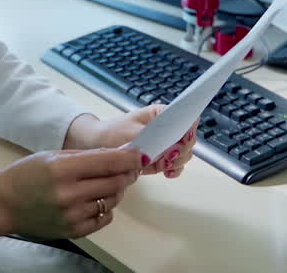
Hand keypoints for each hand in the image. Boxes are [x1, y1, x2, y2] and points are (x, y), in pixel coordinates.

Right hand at [0, 147, 143, 239]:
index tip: (140, 154)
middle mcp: (69, 194)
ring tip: (105, 182)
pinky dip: (106, 207)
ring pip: (112, 200)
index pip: (109, 162)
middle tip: (128, 167)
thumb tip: (119, 153)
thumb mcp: (53, 156)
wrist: (5, 204)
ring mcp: (72, 215)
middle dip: (127, 173)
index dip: (129, 157)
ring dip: (116, 190)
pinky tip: (95, 199)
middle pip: (115, 182)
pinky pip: (104, 218)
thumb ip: (87, 156)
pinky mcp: (74, 230)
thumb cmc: (27, 175)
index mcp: (63, 170)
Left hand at [66, 107, 197, 178]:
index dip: (188, 130)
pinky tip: (167, 172)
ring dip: (177, 162)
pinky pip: (175, 166)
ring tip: (165, 165)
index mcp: (161, 114)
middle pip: (189, 140)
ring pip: (184, 154)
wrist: (98, 144)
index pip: (186, 118)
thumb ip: (153, 139)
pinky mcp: (161, 159)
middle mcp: (167, 128)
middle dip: (181, 150)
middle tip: (168, 157)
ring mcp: (166, 145)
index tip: (181, 141)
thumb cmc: (112, 132)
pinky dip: (174, 170)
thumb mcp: (131, 132)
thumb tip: (171, 145)